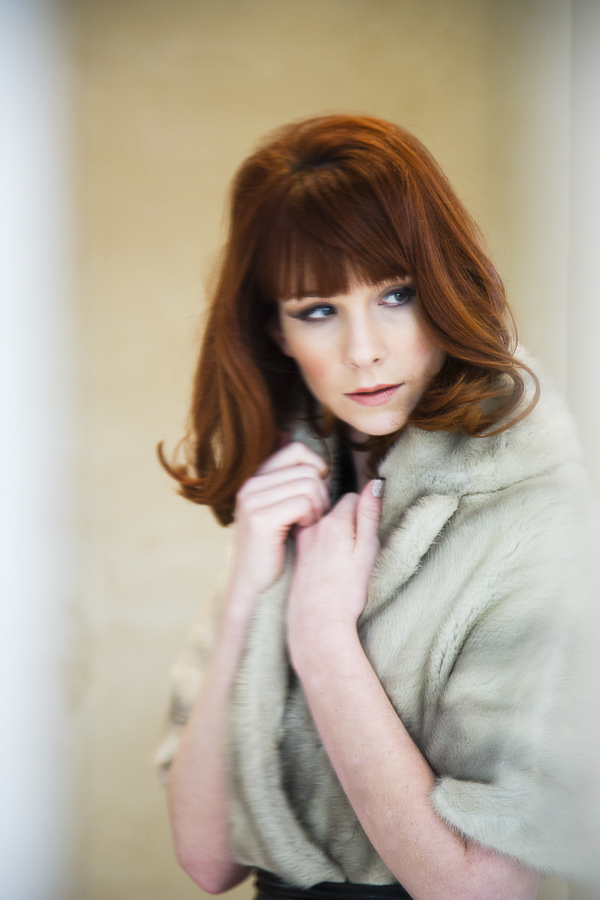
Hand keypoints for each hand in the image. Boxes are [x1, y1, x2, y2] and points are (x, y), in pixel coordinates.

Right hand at [229, 442, 329, 600]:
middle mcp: (250, 485)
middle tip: (313, 515)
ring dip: (318, 506)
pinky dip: (311, 517)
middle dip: (321, 493)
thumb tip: (286, 433)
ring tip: (307, 523)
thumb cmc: (271, 548)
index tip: (314, 494)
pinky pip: (304, 502)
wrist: (252, 585)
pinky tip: (302, 529)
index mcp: (254, 478)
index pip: (297, 450)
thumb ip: (283, 474)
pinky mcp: (262, 519)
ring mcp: (253, 501)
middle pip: (308, 469)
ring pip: (310, 485)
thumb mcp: (274, 504)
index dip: (317, 469)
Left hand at [286, 479, 382, 652]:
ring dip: (336, 534)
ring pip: (325, 524)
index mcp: (333, 522)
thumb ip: (369, 515)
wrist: (316, 623)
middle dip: (350, 521)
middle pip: (337, 509)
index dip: (365, 513)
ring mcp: (304, 540)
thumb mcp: (367, 552)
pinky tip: (329, 568)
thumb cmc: (346, 592)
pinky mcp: (298, 554)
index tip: (368, 535)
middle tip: (357, 551)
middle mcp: (314, 527)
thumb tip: (375, 483)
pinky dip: (324, 546)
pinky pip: (315, 538)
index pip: (353, 498)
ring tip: (343, 562)